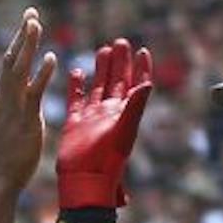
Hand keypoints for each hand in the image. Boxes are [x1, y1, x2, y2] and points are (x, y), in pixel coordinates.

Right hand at [0, 8, 57, 192]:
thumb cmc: (0, 164)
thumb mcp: (2, 132)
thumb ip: (8, 114)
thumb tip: (15, 107)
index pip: (7, 67)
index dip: (17, 45)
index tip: (26, 26)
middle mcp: (1, 99)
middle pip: (10, 60)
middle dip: (21, 36)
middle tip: (31, 12)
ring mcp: (11, 108)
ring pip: (17, 69)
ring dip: (27, 45)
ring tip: (35, 22)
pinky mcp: (23, 119)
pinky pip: (33, 92)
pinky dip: (41, 74)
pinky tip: (50, 57)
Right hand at [58, 37, 152, 208]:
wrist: (84, 180)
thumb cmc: (106, 160)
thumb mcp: (124, 131)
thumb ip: (135, 106)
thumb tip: (147, 83)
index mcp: (125, 113)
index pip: (137, 84)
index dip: (141, 68)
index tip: (141, 50)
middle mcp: (110, 113)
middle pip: (118, 81)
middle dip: (120, 62)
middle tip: (120, 42)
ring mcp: (92, 117)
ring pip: (98, 87)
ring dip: (101, 69)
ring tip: (102, 50)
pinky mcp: (75, 122)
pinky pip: (77, 99)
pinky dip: (77, 86)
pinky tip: (76, 72)